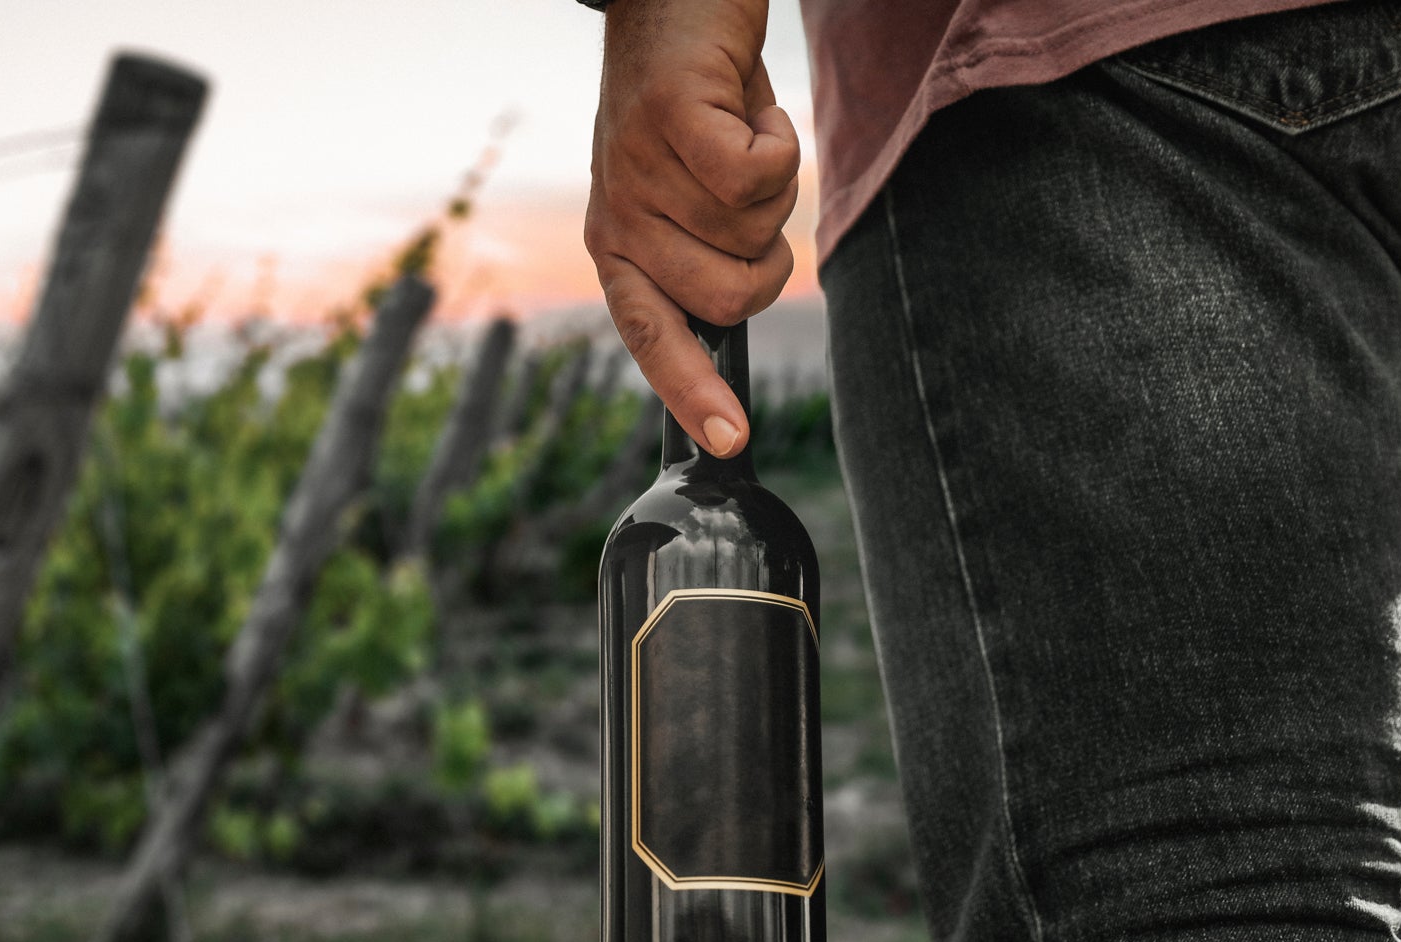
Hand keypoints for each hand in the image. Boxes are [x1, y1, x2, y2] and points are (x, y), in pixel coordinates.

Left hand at [584, 0, 798, 457]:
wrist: (675, 3)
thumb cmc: (696, 108)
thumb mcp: (686, 195)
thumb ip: (701, 257)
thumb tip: (732, 327)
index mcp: (620, 249)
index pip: (652, 340)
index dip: (691, 392)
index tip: (729, 439)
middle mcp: (620, 219)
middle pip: (729, 294)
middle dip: (769, 252)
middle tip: (752, 195)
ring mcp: (638, 171)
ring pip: (754, 229)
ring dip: (775, 184)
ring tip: (742, 138)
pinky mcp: (672, 119)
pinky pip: (758, 176)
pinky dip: (781, 144)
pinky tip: (754, 113)